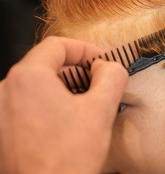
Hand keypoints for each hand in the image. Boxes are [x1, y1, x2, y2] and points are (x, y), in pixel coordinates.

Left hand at [0, 37, 127, 173]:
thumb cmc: (65, 161)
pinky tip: (66, 122)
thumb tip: (109, 67)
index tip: (99, 61)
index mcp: (28, 78)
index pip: (57, 45)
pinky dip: (49, 103)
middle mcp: (6, 90)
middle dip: (76, 71)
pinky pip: (27, 103)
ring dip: (64, 88)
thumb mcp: (101, 110)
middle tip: (97, 84)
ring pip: (37, 85)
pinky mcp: (2, 129)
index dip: (84, 50)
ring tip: (84, 106)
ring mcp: (1, 111)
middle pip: (46, 64)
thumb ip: (112, 76)